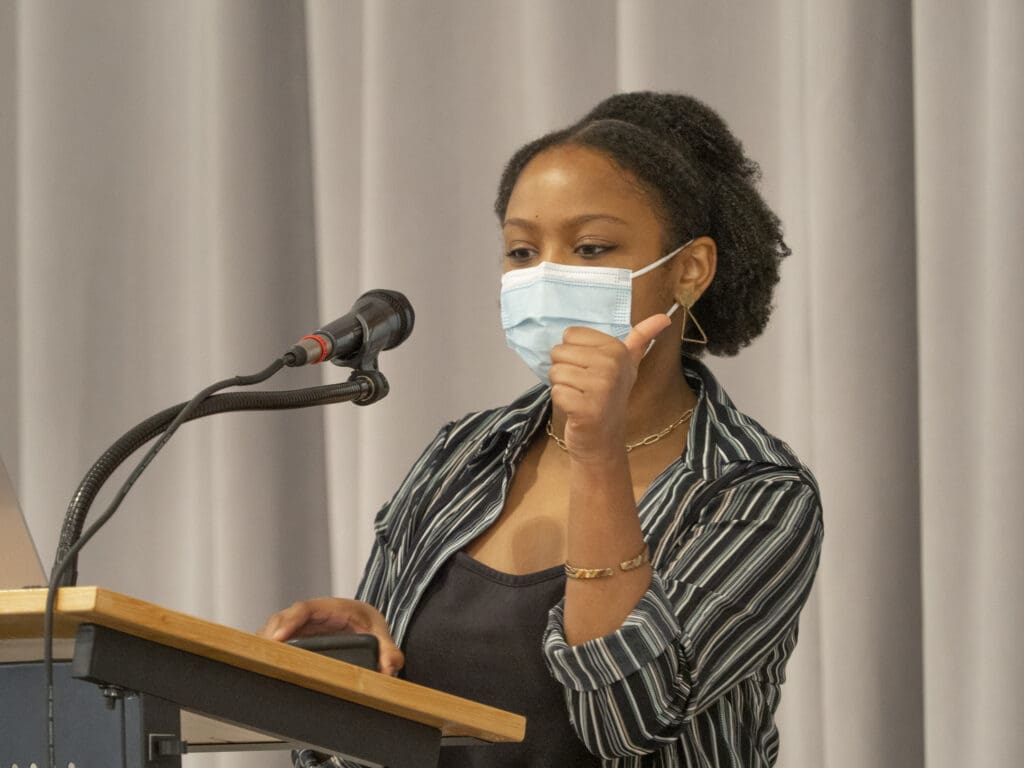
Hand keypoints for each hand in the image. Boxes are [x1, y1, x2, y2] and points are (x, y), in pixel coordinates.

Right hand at [258, 597, 404, 675]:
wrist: (369, 626)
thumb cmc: (372, 627)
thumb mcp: (384, 638)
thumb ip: (389, 651)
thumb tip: (390, 665)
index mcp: (335, 608)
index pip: (307, 609)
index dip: (290, 621)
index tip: (278, 638)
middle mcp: (315, 614)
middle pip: (285, 618)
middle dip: (271, 634)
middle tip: (261, 656)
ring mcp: (304, 625)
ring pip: (278, 628)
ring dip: (266, 643)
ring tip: (256, 663)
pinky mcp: (297, 637)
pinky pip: (279, 639)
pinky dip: (269, 649)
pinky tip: (261, 665)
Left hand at [549, 314, 672, 462]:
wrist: (605, 438)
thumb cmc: (609, 396)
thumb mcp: (628, 363)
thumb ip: (641, 338)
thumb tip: (664, 316)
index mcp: (617, 349)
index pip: (570, 335)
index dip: (574, 353)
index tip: (591, 369)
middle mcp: (612, 365)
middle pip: (559, 352)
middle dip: (566, 370)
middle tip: (584, 386)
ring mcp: (601, 387)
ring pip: (555, 372)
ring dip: (563, 387)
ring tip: (580, 397)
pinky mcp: (586, 409)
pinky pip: (556, 392)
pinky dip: (562, 403)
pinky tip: (576, 410)